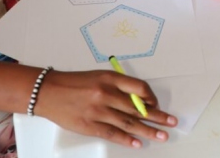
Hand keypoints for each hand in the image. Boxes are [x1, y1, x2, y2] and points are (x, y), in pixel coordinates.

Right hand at [36, 69, 177, 148]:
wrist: (48, 91)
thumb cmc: (74, 83)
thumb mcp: (99, 77)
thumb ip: (118, 87)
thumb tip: (139, 101)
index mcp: (110, 79)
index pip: (139, 88)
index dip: (151, 97)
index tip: (156, 104)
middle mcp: (106, 94)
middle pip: (138, 108)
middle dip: (157, 117)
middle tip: (171, 123)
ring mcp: (98, 111)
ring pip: (128, 123)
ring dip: (147, 130)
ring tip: (161, 136)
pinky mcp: (89, 125)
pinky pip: (112, 134)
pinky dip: (127, 139)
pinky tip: (138, 143)